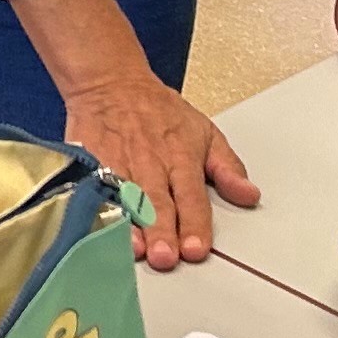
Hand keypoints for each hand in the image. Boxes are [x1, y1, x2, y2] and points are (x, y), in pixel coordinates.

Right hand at [56, 70, 254, 269]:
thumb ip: (228, 168)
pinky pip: (90, 188)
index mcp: (181, 157)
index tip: (196, 249)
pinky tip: (96, 226)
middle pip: (156, 202)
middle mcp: (149, 162)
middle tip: (165, 257)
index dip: (194, 223)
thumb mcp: (205, 131)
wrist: (110, 80)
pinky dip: (94, 207)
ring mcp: (116, 162)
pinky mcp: (88, 162)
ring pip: (124, 198)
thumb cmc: (157, 110)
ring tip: (135, 248)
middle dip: (161, 230)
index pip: (191, 196)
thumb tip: (249, 195)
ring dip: (129, 225)